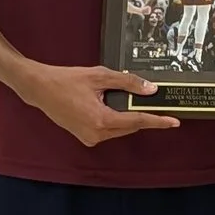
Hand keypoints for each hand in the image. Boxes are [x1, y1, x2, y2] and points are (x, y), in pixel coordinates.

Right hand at [21, 61, 179, 147]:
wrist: (39, 88)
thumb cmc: (66, 80)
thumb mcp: (100, 75)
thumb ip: (127, 82)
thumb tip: (150, 89)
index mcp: (101, 120)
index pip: (137, 122)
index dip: (158, 121)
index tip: (174, 122)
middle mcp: (96, 134)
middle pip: (129, 127)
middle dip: (142, 115)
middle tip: (155, 103)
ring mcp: (89, 138)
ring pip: (119, 129)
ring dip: (126, 117)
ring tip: (125, 99)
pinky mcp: (84, 137)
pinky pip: (108, 130)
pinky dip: (114, 119)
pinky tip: (111, 105)